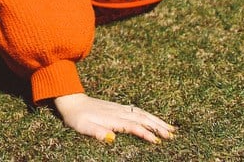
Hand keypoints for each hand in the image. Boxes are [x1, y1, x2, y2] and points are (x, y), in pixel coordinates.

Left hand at [54, 93, 175, 144]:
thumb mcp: (83, 127)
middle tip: (173, 135)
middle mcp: (118, 111)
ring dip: (156, 120)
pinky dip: (148, 115)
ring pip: (142, 113)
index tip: (158, 142)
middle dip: (158, 126)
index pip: (134, 126)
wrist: (71, 101)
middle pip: (142, 118)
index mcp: (113, 118)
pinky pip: (137, 111)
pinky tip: (154, 119)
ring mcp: (119, 108)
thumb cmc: (76, 118)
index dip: (146, 134)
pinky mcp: (118, 107)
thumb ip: (97, 132)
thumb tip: (112, 138)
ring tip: (170, 128)